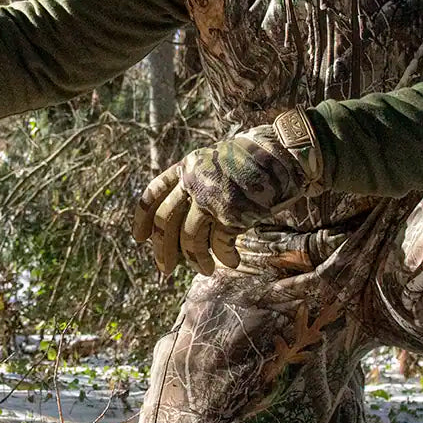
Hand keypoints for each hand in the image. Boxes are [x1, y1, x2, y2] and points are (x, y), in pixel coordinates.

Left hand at [131, 119, 320, 275]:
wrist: (283, 153)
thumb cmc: (253, 160)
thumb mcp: (215, 161)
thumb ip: (197, 183)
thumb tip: (184, 221)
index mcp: (186, 167)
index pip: (153, 194)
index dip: (142, 219)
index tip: (139, 239)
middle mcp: (193, 181)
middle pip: (166, 221)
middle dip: (162, 249)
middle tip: (164, 269)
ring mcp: (211, 198)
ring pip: (190, 239)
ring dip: (196, 260)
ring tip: (204, 269)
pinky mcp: (231, 213)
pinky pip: (220, 245)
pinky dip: (224, 257)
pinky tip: (232, 262)